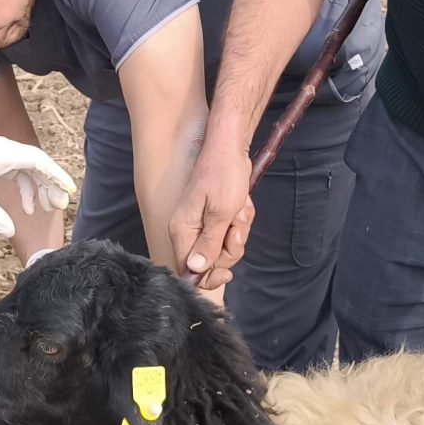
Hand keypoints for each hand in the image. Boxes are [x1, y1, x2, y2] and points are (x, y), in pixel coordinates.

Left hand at [0, 134, 73, 235]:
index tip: (69, 193)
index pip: (39, 161)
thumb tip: (10, 231)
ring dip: (38, 189)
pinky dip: (25, 189)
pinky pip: (16, 174)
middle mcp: (2, 150)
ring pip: (27, 170)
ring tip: (44, 209)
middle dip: (51, 185)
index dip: (56, 176)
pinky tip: (24, 208)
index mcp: (2, 153)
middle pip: (37, 165)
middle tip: (59, 207)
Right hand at [167, 139, 253, 289]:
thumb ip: (208, 244)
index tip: (227, 271)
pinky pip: (230, 233)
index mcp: (182, 230)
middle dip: (230, 248)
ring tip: (239, 210)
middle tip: (235, 228)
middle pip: (210, 262)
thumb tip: (194, 271)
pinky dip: (240, 221)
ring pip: (224, 247)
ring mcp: (201, 224)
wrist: (230, 148)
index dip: (209, 276)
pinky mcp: (214, 218)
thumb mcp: (220, 213)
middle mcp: (188, 230)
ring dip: (239, 231)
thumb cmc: (223, 174)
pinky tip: (241, 206)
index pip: (188, 270)